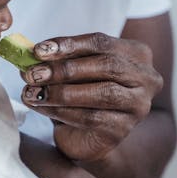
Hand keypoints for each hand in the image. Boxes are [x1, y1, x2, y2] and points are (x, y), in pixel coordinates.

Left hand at [21, 33, 162, 160]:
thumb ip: (59, 59)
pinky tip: (41, 108)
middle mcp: (146, 78)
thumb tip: (30, 55)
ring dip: (61, 92)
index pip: (101, 42)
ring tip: (32, 92)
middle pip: (106, 66)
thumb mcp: (74, 69)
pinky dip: (62, 112)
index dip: (69, 44)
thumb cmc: (82, 92)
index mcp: (136, 53)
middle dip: (65, 69)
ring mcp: (138, 106)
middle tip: (33, 73)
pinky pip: (92, 118)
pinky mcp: (123, 130)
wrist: (88, 134)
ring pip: (101, 94)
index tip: (39, 50)